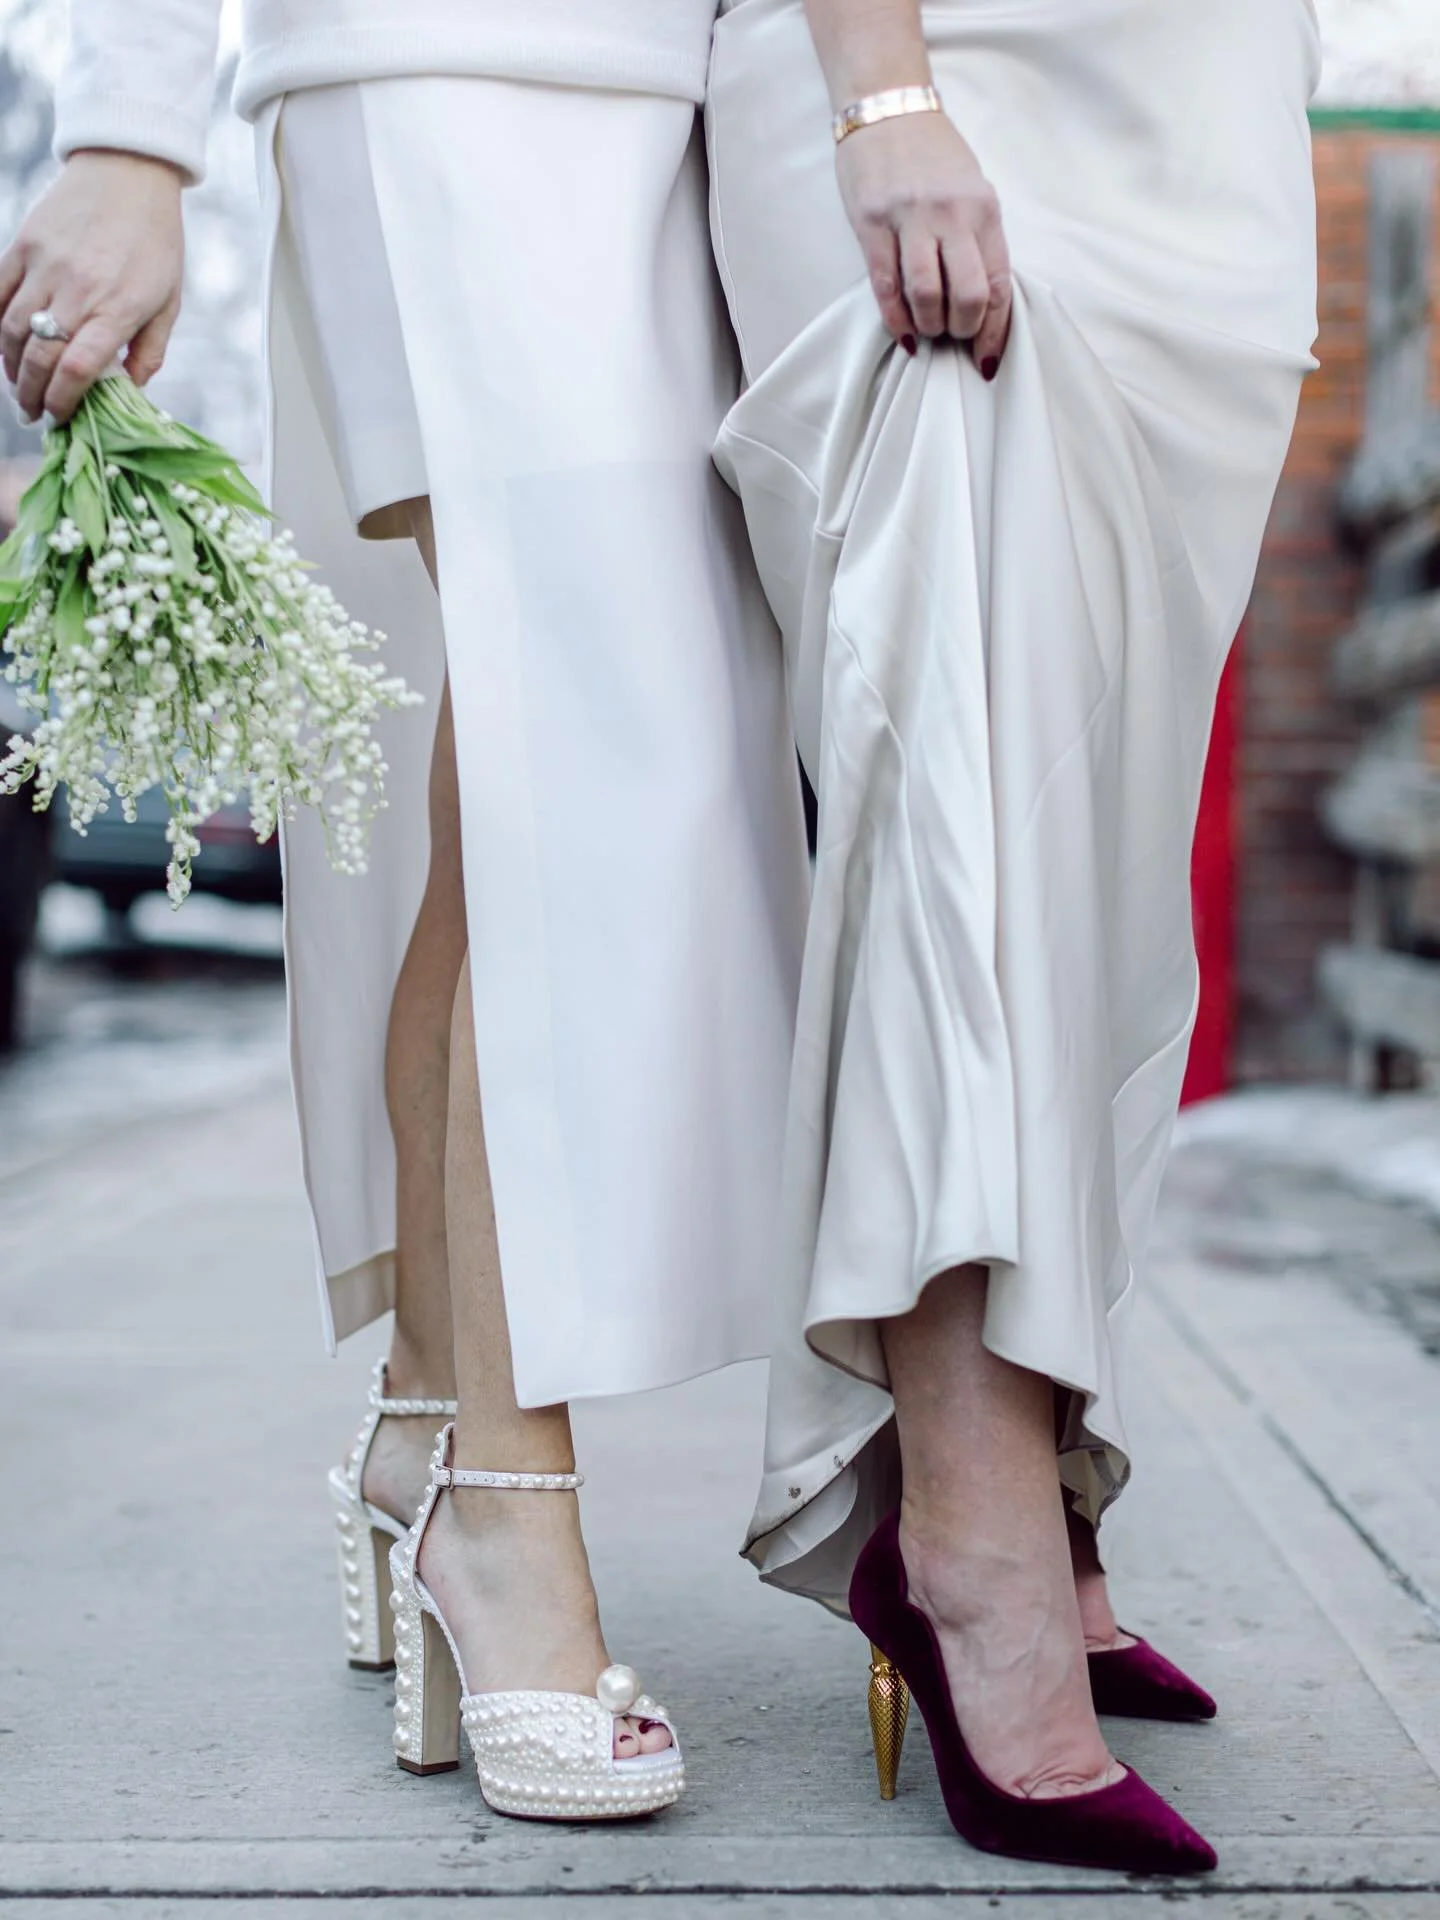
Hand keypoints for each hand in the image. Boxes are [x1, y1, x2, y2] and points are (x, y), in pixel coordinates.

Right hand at [0, 150, 184, 424]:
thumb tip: (130, 391)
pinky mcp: (23, 244)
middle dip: (31, 393)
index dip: (62, 401)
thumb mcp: (168, 302)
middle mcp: (77, 290)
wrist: (128, 172)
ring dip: (11, 365)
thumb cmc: (155, 242)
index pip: (78, 368)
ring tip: (19, 384)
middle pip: (40, 356)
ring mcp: (45, 265)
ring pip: (12, 329)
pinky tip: (3, 345)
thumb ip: (149, 350)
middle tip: (32, 412)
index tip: (59, 418)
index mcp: (116, 308)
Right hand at [836, 110, 1011, 373]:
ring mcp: (911, 219)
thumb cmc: (931, 156)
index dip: (995, 331)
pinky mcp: (872, 224)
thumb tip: (979, 303)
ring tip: (926, 330)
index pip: (998, 284)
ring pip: (927, 296)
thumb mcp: (971, 191)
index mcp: (984, 210)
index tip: (987, 359)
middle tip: (952, 336)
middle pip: (968, 296)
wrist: (888, 109)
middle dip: (962, 330)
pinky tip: (902, 331)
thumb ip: (977, 241)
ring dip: (928, 326)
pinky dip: (896, 318)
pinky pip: (886, 286)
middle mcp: (952, 215)